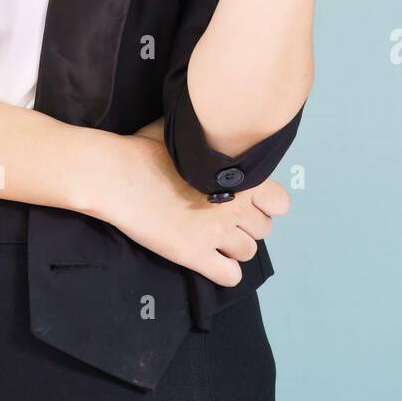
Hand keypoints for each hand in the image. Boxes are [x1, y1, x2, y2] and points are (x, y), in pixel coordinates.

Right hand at [101, 134, 290, 287]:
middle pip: (263, 229)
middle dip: (246, 225)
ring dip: (234, 247)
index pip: (280, 203)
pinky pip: (230, 276)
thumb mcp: (188, 132)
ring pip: (248, 252)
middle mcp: (237, 207)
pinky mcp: (196, 255)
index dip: (264, 203)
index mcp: (242, 176)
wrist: (121, 175)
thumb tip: (216, 124)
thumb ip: (212, 138)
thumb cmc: (149, 148)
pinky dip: (224, 271)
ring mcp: (218, 233)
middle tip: (224, 217)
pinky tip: (209, 259)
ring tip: (214, 238)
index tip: (246, 199)